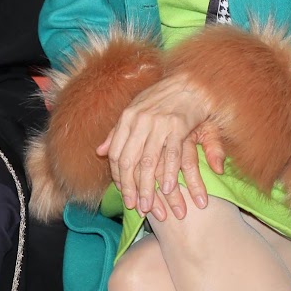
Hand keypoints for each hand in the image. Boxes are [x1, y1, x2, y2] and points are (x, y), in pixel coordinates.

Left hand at [97, 74, 211, 218]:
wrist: (192, 83)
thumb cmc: (163, 98)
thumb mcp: (135, 110)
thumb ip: (117, 132)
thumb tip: (99, 152)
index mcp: (126, 117)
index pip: (116, 153)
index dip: (118, 177)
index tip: (123, 194)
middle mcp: (139, 121)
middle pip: (129, 161)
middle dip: (130, 188)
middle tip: (134, 207)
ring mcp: (158, 123)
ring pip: (148, 162)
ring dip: (147, 188)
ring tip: (148, 206)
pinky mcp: (178, 126)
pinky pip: (171, 155)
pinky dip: (168, 173)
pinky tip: (166, 189)